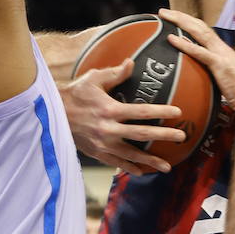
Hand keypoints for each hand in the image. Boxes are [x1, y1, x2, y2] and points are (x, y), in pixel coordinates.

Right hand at [62, 58, 186, 175]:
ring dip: (150, 161)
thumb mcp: (93, 79)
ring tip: (167, 166)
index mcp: (110, 109)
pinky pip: (116, 163)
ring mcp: (102, 144)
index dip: (161, 112)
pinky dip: (129, 167)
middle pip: (142, 134)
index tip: (178, 112)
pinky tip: (141, 171)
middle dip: (164, 136)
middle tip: (182, 137)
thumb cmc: (75, 94)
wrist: (52, 114)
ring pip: (131, 155)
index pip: (142, 111)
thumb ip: (115, 73)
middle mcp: (108, 129)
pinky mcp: (96, 153)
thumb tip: (132, 62)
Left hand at [160, 8, 234, 118]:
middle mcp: (222, 48)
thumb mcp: (225, 81)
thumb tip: (198, 79)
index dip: (189, 22)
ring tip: (165, 16)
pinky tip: (171, 39)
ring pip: (199, 32)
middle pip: (199, 26)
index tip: (174, 18)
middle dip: (181, 16)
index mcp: (223, 51)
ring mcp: (222, 55)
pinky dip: (185, 44)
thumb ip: (213, 75)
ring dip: (181, 21)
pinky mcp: (220, 65)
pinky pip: (200, 52)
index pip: (204, 30)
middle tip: (163, 11)